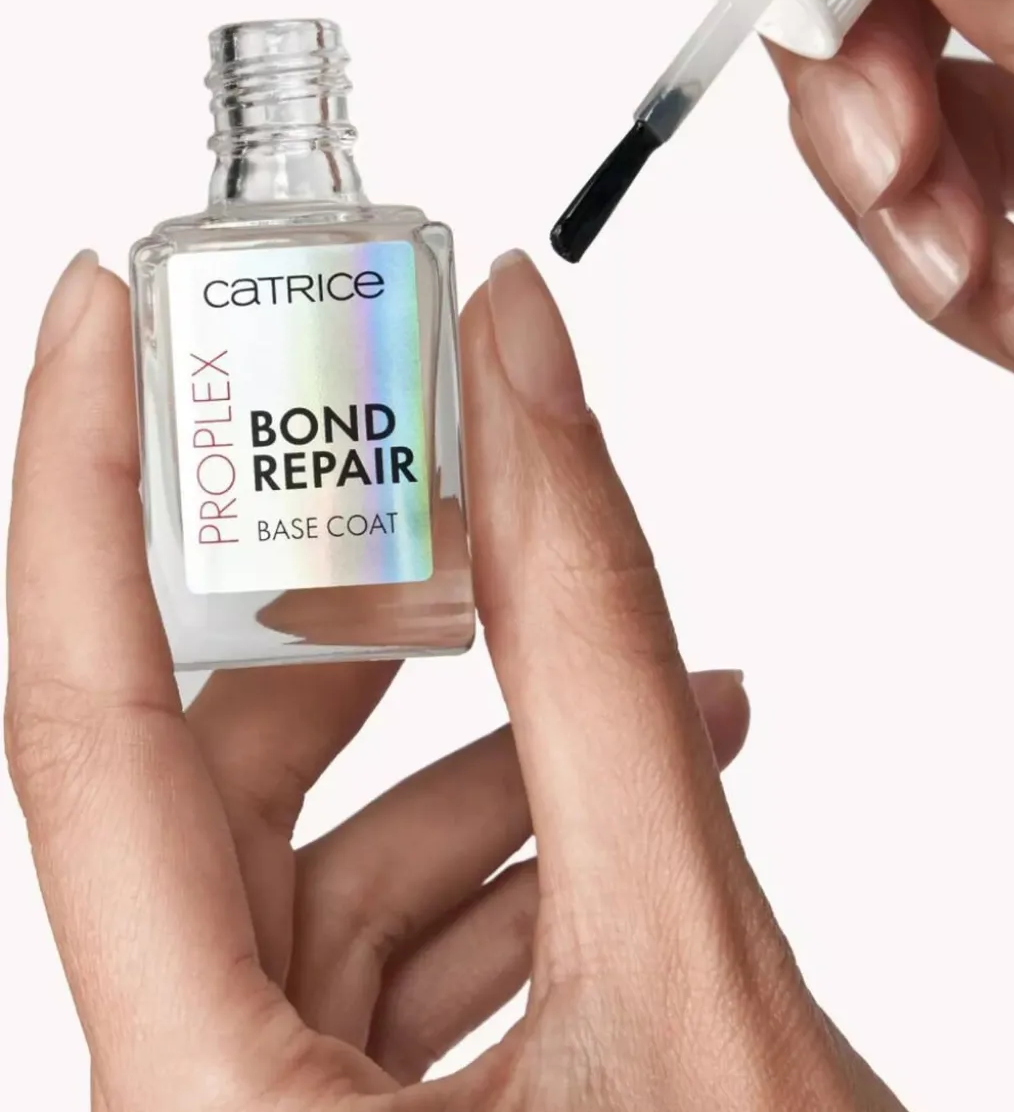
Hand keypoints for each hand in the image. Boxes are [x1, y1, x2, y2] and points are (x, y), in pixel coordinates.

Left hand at [7, 249, 896, 1109]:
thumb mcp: (689, 954)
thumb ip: (594, 638)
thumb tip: (528, 368)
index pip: (80, 733)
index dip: (75, 485)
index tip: (107, 309)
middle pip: (208, 789)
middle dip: (348, 614)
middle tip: (435, 463)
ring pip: (316, 863)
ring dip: (474, 741)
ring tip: (637, 671)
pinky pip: (390, 942)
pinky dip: (507, 840)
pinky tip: (634, 782)